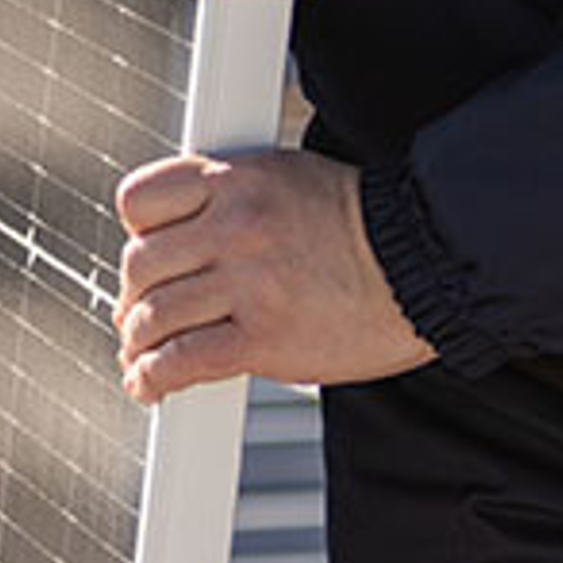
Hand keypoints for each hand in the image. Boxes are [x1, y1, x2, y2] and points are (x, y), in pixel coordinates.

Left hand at [114, 149, 431, 399]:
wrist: (428, 265)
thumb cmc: (366, 226)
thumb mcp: (288, 179)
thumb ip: (230, 200)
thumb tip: (183, 234)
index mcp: (237, 181)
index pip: (140, 200)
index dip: (135, 233)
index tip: (141, 255)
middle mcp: (235, 227)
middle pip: (141, 263)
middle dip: (134, 295)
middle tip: (139, 312)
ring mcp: (248, 284)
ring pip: (156, 315)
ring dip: (139, 341)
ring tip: (142, 353)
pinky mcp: (264, 339)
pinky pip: (184, 360)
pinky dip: (155, 377)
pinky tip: (151, 384)